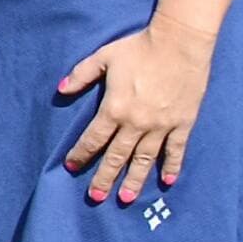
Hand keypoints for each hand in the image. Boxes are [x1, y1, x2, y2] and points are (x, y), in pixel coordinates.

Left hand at [59, 14, 214, 203]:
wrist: (180, 43)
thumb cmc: (139, 48)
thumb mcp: (104, 57)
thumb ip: (81, 75)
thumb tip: (60, 90)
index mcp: (114, 108)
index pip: (93, 139)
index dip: (81, 154)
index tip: (71, 167)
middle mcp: (136, 123)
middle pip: (116, 156)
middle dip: (104, 178)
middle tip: (95, 197)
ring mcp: (161, 126)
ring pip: (144, 160)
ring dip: (134, 180)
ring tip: (124, 198)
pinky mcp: (182, 124)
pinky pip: (175, 151)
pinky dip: (171, 167)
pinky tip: (166, 182)